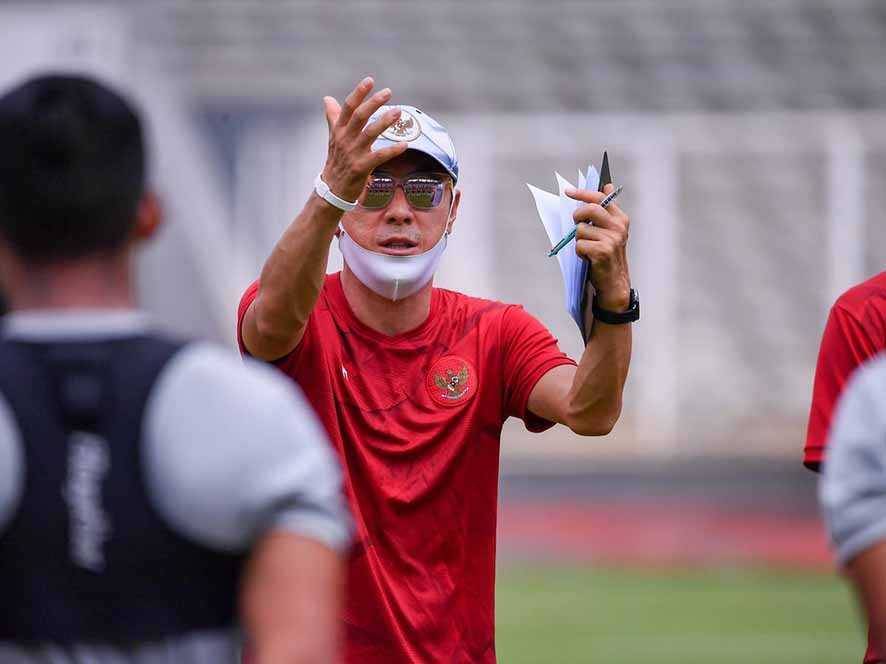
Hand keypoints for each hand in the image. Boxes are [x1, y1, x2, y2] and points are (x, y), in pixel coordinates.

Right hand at [320, 77, 408, 203]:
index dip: (359, 93)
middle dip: (373, 102)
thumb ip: (333, 117)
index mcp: (339, 130)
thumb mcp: (333, 137)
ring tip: (398, 112)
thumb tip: (327, 98)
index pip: (348, 108)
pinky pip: (379, 157)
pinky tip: (405, 144)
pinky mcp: (361, 167)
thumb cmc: (336, 161)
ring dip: (384, 121)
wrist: (332, 190)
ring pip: (369, 133)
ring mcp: (353, 154)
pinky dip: (392, 150)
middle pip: (359, 116)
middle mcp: (345, 140)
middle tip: (388, 92)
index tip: (370, 81)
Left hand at [567, 183, 630, 310]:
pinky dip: (579, 252)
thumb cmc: (608, 254)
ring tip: (588, 248)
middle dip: (577, 216)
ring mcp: (612, 239)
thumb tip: (608, 185)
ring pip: (581, 230)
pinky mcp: (603, 251)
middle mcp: (618, 227)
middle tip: (577, 224)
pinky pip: (579, 245)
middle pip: (589, 209)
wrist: (614, 281)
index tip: (568, 191)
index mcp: (620, 218)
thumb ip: (607, 210)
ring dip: (579, 240)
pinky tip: (588, 257)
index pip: (600, 198)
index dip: (583, 193)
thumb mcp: (610, 230)